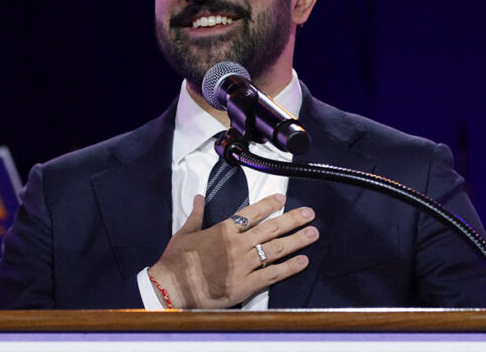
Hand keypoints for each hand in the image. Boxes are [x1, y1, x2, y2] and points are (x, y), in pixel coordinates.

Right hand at [148, 193, 318, 308]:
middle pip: (271, 229)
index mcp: (223, 230)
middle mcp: (237, 245)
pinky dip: (289, 268)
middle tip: (309, 213)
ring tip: (313, 233)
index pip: (252, 213)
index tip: (283, 199)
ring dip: (297, 240)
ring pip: (276, 249)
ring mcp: (243, 265)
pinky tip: (303, 261)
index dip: (269, 204)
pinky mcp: (245, 285)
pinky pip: (272, 275)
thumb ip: (196, 215)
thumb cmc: (176, 261)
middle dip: (293, 219)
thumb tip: (198, 198)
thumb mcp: (184, 233)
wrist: (171, 288)